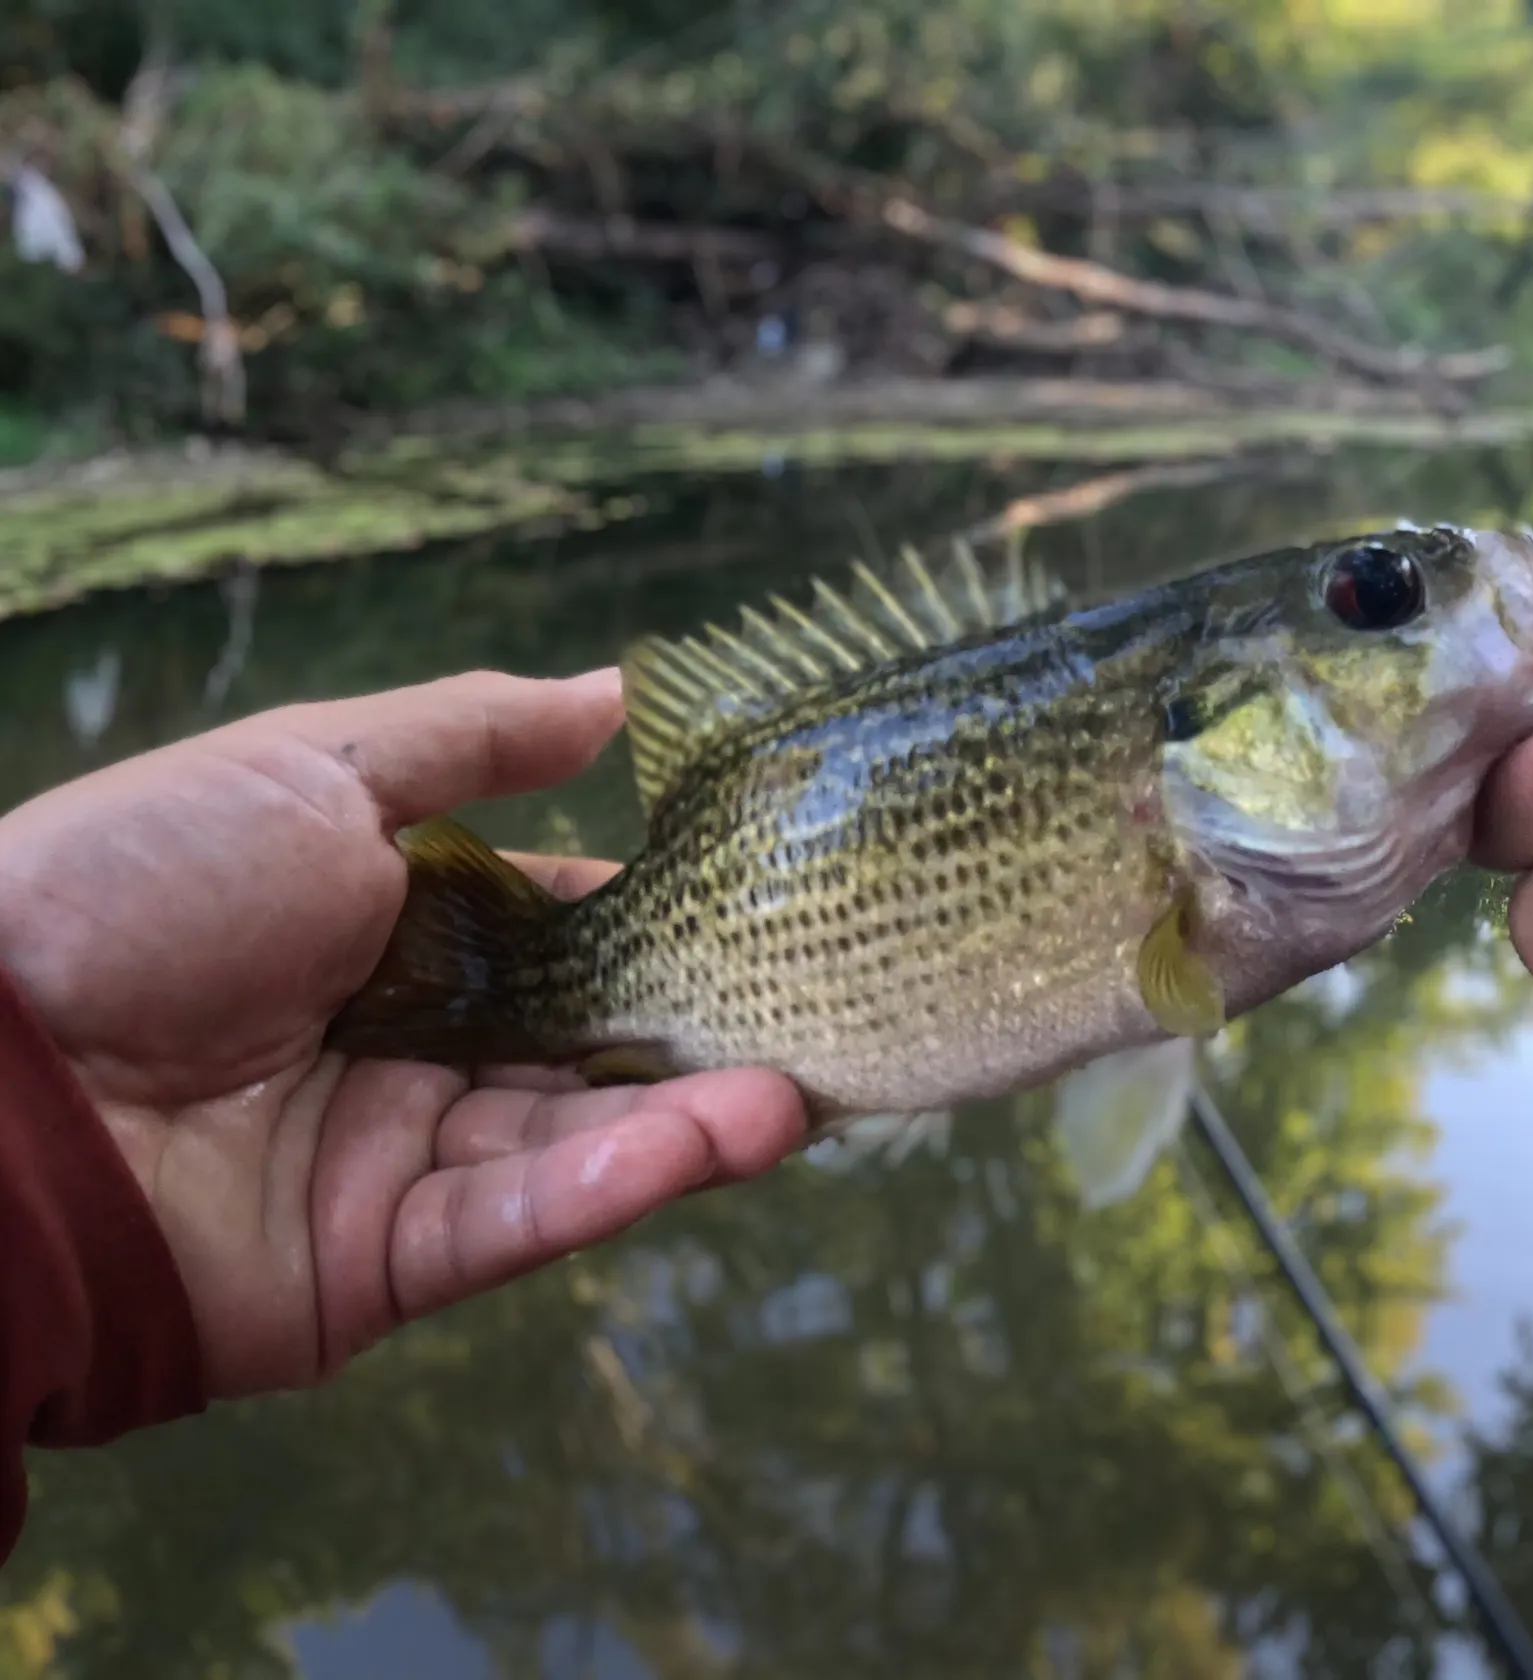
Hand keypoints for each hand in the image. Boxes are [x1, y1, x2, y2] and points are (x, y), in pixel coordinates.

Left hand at [0, 670, 806, 1396]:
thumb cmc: (143, 890)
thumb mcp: (318, 771)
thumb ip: (476, 737)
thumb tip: (616, 688)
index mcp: (395, 933)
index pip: (560, 928)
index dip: (657, 920)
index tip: (763, 910)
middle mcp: (410, 1048)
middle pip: (583, 1049)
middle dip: (696, 1037)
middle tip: (822, 1018)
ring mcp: (398, 1163)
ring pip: (570, 1144)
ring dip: (686, 1122)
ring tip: (799, 1095)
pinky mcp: (380, 1268)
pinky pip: (514, 1225)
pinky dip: (608, 1187)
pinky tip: (705, 1145)